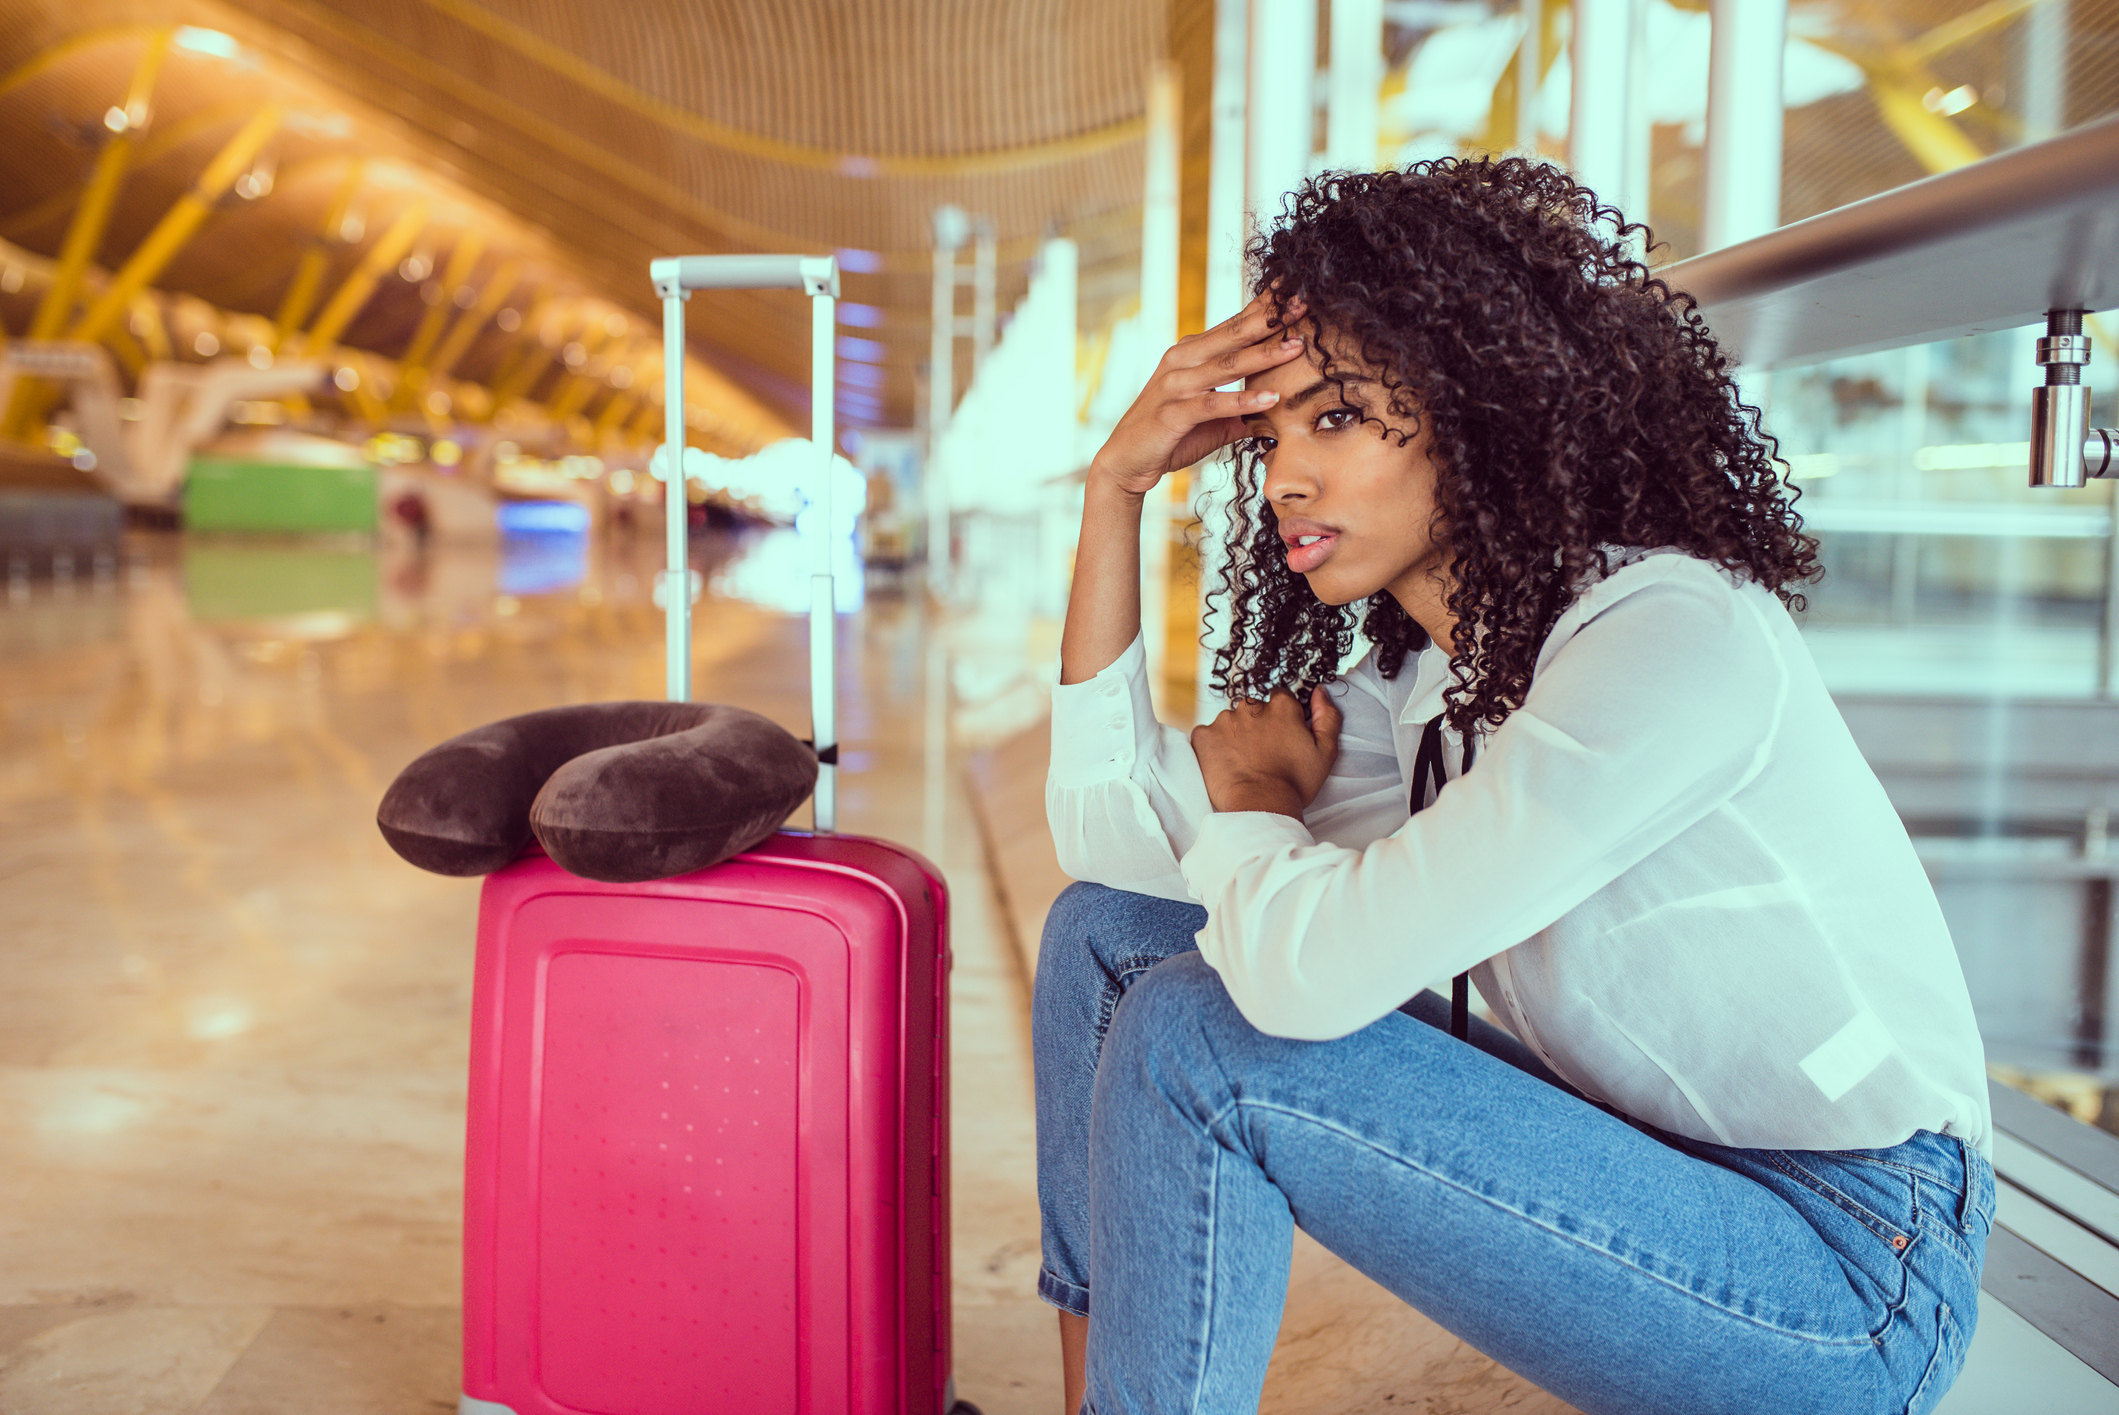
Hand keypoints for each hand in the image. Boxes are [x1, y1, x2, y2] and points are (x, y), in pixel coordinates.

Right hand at [1089, 291, 1308, 497]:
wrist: (1126, 460)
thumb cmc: (1171, 436)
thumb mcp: (1213, 417)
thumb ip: (1242, 408)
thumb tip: (1278, 409)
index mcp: (1191, 353)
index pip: (1233, 325)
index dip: (1264, 308)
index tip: (1295, 292)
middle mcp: (1182, 360)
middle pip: (1233, 335)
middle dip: (1270, 319)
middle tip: (1303, 304)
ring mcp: (1175, 385)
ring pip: (1226, 365)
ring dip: (1263, 355)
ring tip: (1296, 347)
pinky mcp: (1172, 413)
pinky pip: (1213, 404)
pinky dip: (1242, 400)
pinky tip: (1271, 398)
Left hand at [1190, 686, 1342, 819]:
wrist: (1259, 806)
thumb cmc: (1293, 784)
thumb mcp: (1325, 752)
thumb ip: (1327, 716)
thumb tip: (1320, 693)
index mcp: (1281, 707)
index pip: (1281, 700)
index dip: (1282, 720)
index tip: (1281, 739)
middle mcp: (1251, 707)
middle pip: (1254, 710)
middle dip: (1257, 727)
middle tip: (1262, 755)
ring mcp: (1224, 720)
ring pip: (1230, 722)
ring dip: (1235, 737)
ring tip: (1244, 763)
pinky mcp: (1204, 736)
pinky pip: (1207, 735)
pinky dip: (1213, 747)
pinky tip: (1225, 765)